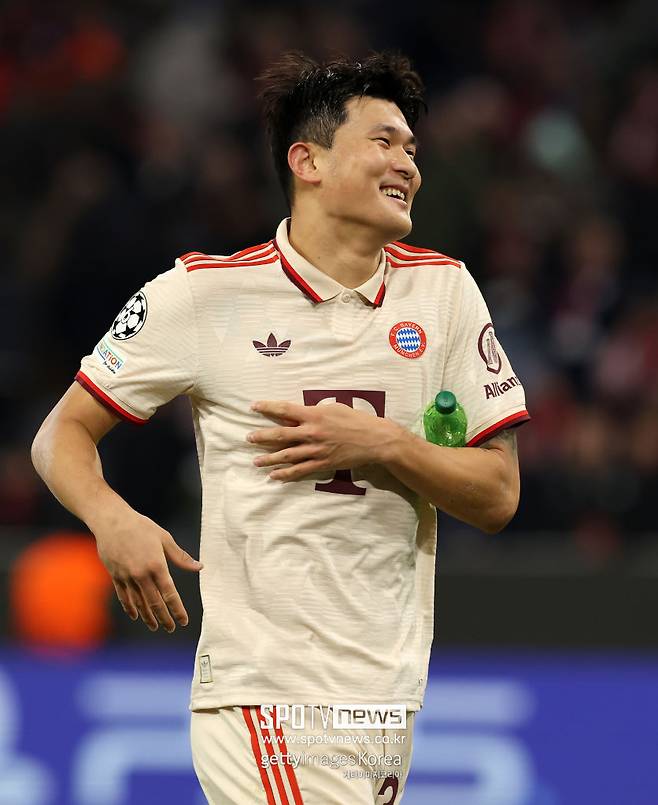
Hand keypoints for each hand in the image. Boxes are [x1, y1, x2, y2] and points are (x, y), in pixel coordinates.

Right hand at [92, 508, 202, 632]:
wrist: (112, 521)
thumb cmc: (141, 526)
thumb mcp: (165, 538)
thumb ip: (181, 557)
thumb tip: (199, 567)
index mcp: (157, 565)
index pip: (170, 593)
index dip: (177, 609)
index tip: (183, 621)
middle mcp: (141, 574)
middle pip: (154, 602)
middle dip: (163, 617)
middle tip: (170, 628)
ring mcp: (127, 576)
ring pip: (138, 602)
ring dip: (147, 616)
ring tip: (155, 626)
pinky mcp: (115, 575)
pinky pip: (124, 596)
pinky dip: (130, 607)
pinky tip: (136, 615)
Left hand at [247, 399, 396, 481]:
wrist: (374, 440)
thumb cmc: (356, 420)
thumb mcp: (334, 408)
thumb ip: (314, 411)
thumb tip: (298, 413)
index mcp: (314, 415)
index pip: (284, 410)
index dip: (267, 407)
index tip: (253, 406)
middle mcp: (312, 432)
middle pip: (280, 435)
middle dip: (262, 437)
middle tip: (249, 438)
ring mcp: (316, 450)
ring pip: (286, 455)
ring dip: (269, 458)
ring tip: (255, 461)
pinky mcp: (322, 463)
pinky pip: (300, 470)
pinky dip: (285, 474)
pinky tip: (274, 476)